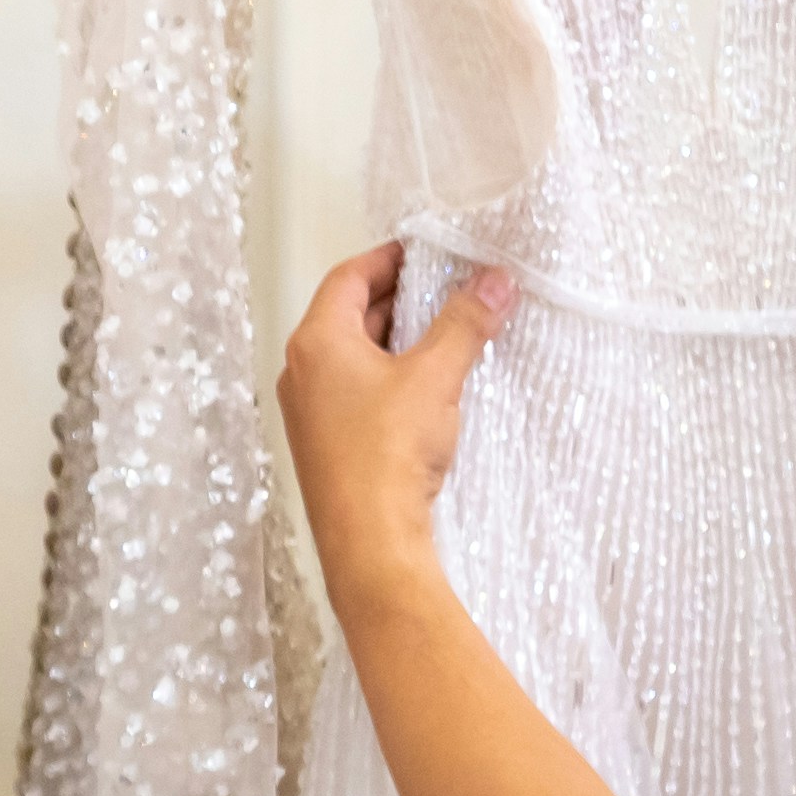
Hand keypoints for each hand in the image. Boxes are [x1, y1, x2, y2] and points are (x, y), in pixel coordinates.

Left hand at [279, 244, 505, 603]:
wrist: (370, 543)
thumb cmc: (385, 458)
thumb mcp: (435, 377)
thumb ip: (465, 323)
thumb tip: (493, 282)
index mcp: (315, 344)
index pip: (349, 278)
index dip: (389, 258)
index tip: (425, 251)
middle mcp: (303, 373)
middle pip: (352, 315)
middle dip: (403, 300)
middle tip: (449, 290)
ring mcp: (312, 412)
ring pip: (358, 357)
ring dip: (401, 342)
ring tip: (449, 334)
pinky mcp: (329, 445)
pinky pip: (360, 393)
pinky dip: (393, 378)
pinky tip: (432, 388)